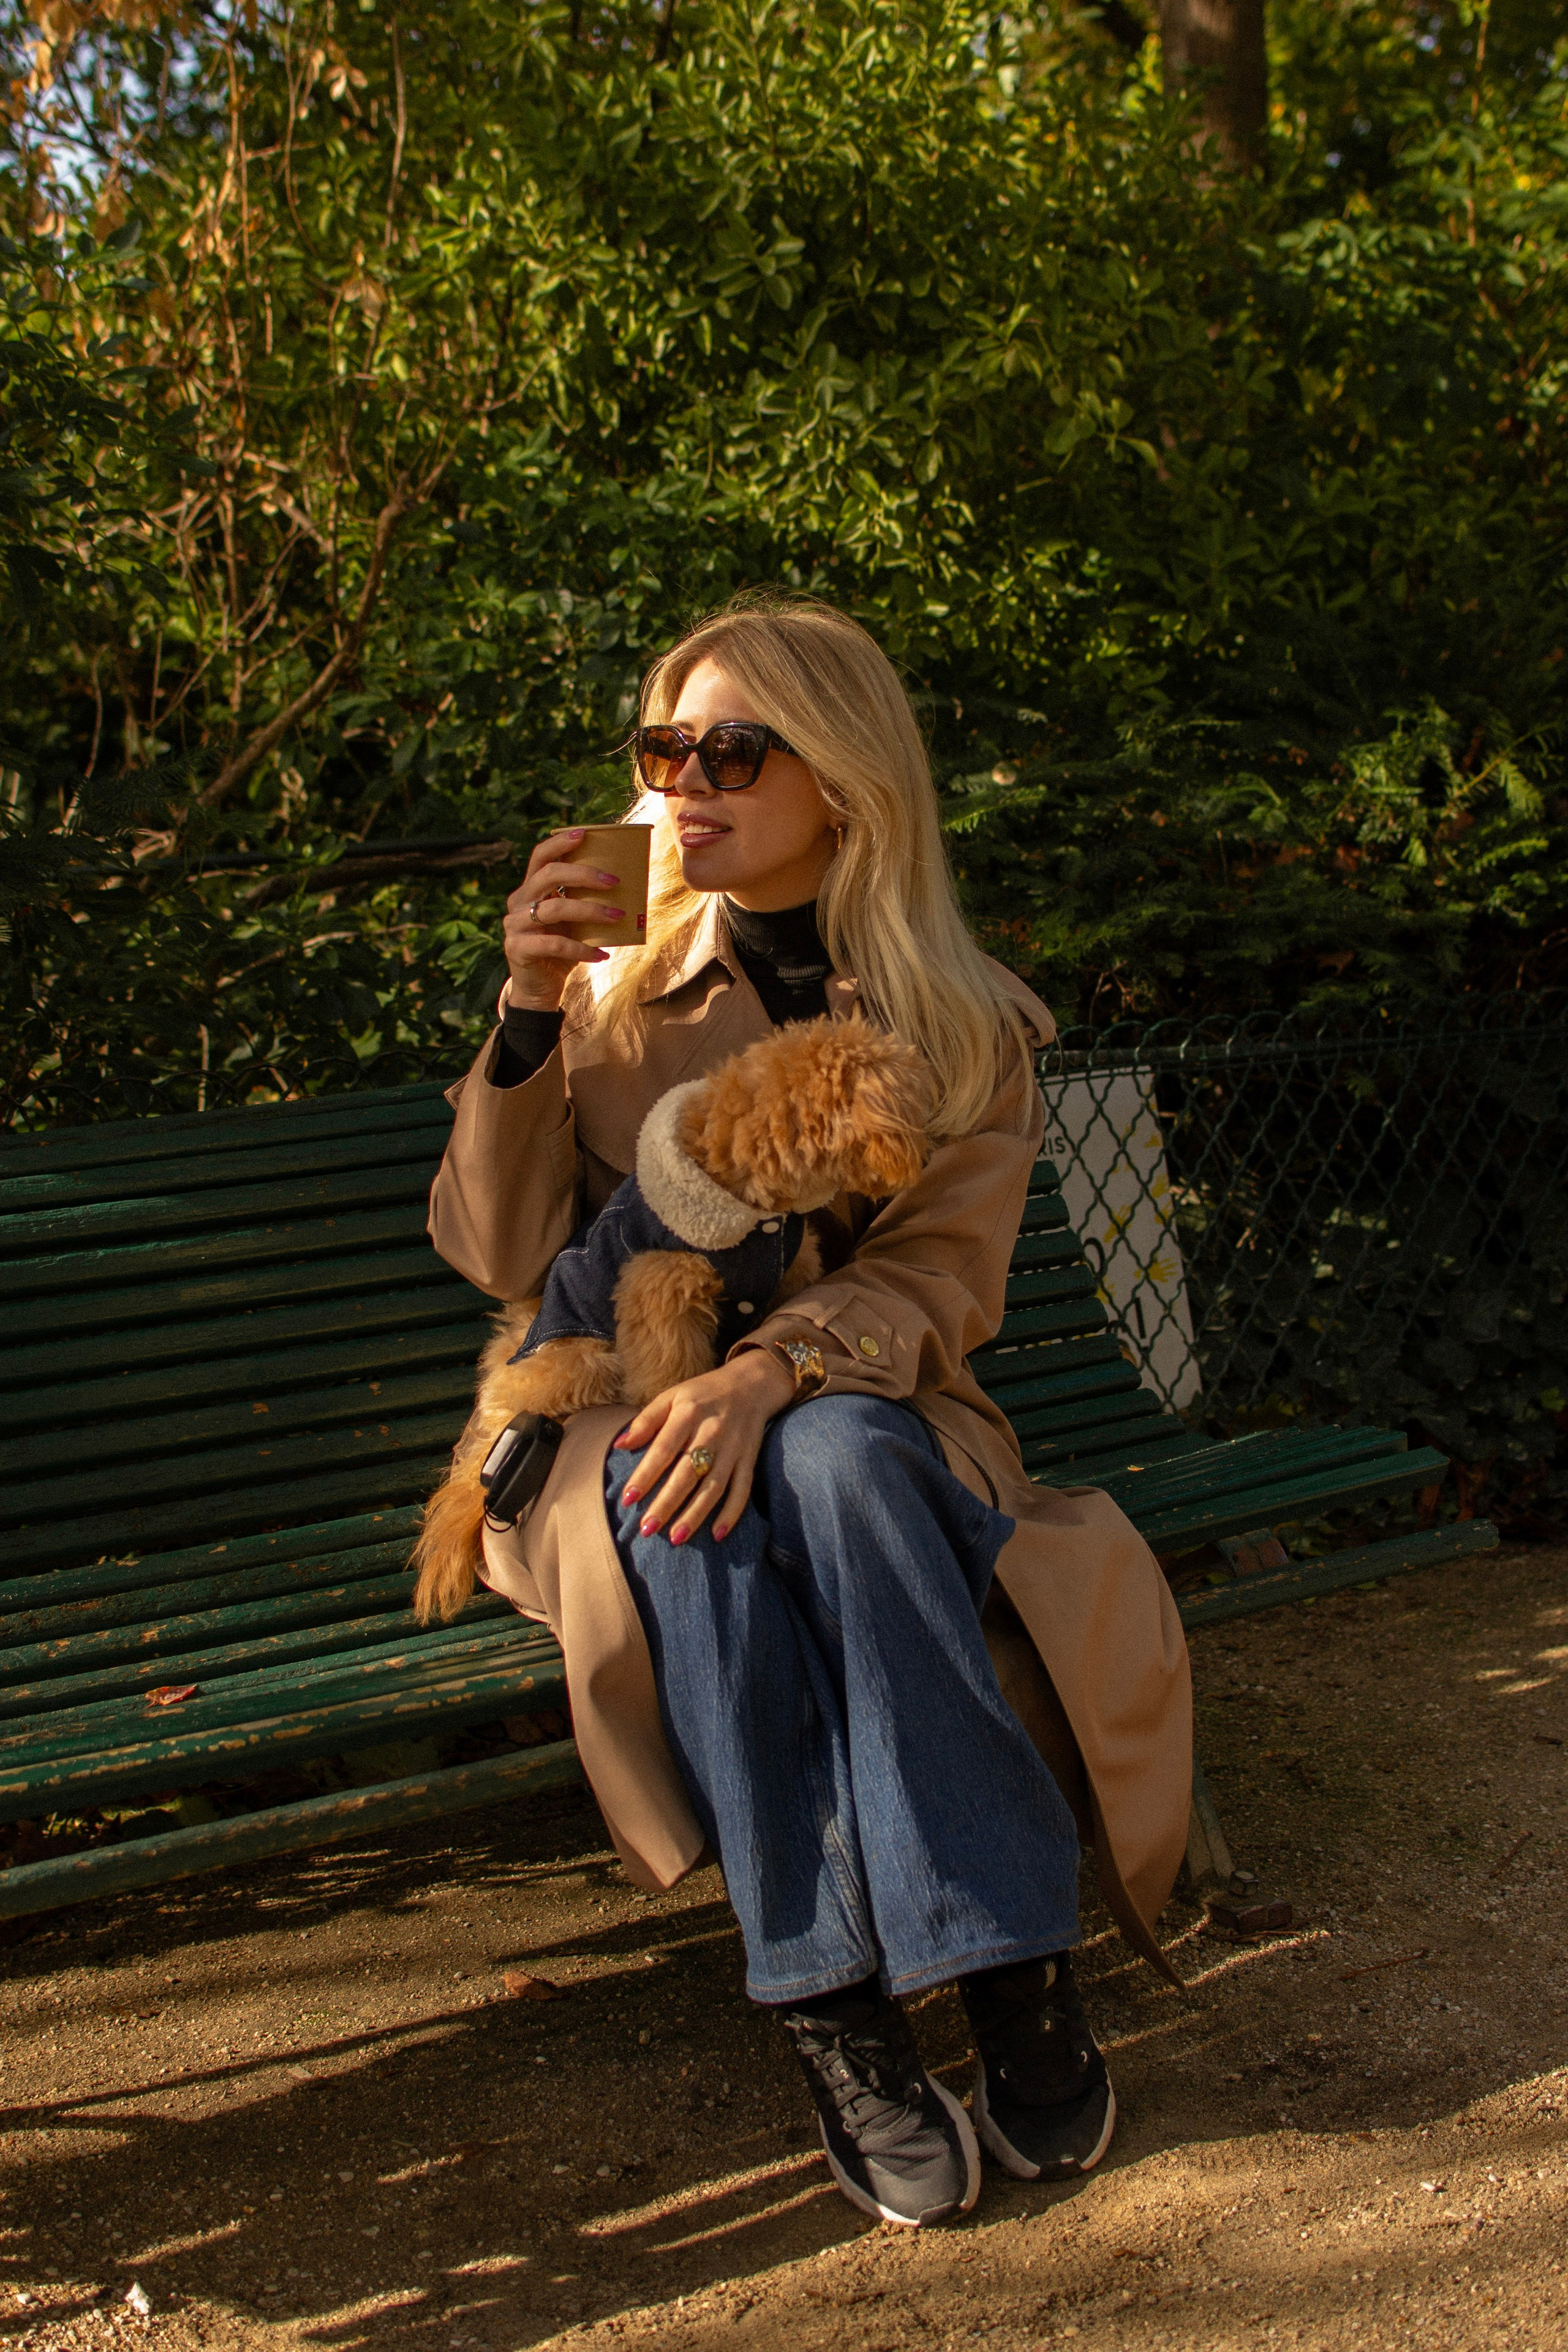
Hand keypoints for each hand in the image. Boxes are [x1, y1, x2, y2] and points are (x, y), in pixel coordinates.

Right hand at [502, 827, 627, 1010]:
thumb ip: (585, 903)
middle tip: (615, 881)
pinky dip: (581, 949)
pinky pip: (554, 944)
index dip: (560, 843)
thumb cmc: (561, 951)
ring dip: (590, 911)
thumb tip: (628, 888)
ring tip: (618, 917)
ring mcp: (515, 925)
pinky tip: (601, 955)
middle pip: (548, 875)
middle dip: (584, 874)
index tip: (584, 834)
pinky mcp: (518, 949)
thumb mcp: (574, 923)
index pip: (540, 856)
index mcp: (530, 889)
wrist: (540, 989)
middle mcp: (518, 902)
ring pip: (554, 908)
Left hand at [612, 1349, 796, 1543]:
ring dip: (696, 1514)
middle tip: (646, 1529)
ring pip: (714, 1487)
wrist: (751, 1384)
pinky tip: (717, 1535)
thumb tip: (619, 1445)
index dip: (646, 1474)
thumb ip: (646, 1421)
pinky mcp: (749, 1460)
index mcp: (688, 1413)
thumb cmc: (702, 1394)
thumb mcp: (671, 1396)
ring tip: (676, 1538)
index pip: (664, 1448)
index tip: (628, 1499)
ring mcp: (733, 1448)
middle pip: (688, 1473)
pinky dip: (732, 1513)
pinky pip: (742, 1490)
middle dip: (667, 1503)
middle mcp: (712, 1432)